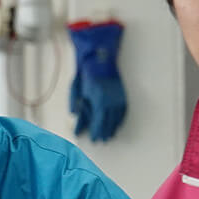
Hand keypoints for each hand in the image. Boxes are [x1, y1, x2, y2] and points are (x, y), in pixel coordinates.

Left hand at [67, 20, 126, 141]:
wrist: (100, 57)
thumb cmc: (87, 73)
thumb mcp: (78, 91)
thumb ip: (78, 105)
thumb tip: (76, 117)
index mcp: (99, 102)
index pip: (98, 122)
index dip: (95, 132)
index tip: (94, 139)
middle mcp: (110, 101)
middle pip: (108, 122)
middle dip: (104, 132)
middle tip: (102, 140)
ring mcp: (117, 97)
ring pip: (117, 118)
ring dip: (113, 127)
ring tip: (110, 135)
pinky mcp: (122, 93)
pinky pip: (123, 110)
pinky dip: (120, 118)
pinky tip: (118, 123)